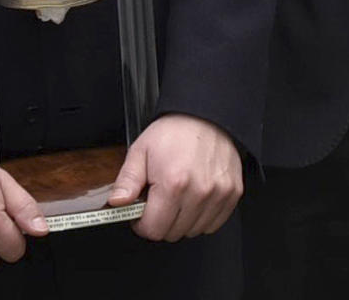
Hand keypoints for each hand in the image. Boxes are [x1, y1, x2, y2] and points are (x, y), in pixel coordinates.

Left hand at [108, 114, 241, 241]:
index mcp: (173, 183)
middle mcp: (198, 193)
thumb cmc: (173, 131)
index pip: (154, 229)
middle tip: (158, 198)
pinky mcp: (232, 195)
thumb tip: (117, 203)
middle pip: (173, 233)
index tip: (141, 212)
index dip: (142, 223)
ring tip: (177, 194)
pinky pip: (213, 224)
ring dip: (181, 220)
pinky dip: (201, 217)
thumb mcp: (141, 150)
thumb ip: (127, 180)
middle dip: (160, 220)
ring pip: (193, 231)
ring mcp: (218, 195)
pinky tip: (193, 197)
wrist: (205, 115)